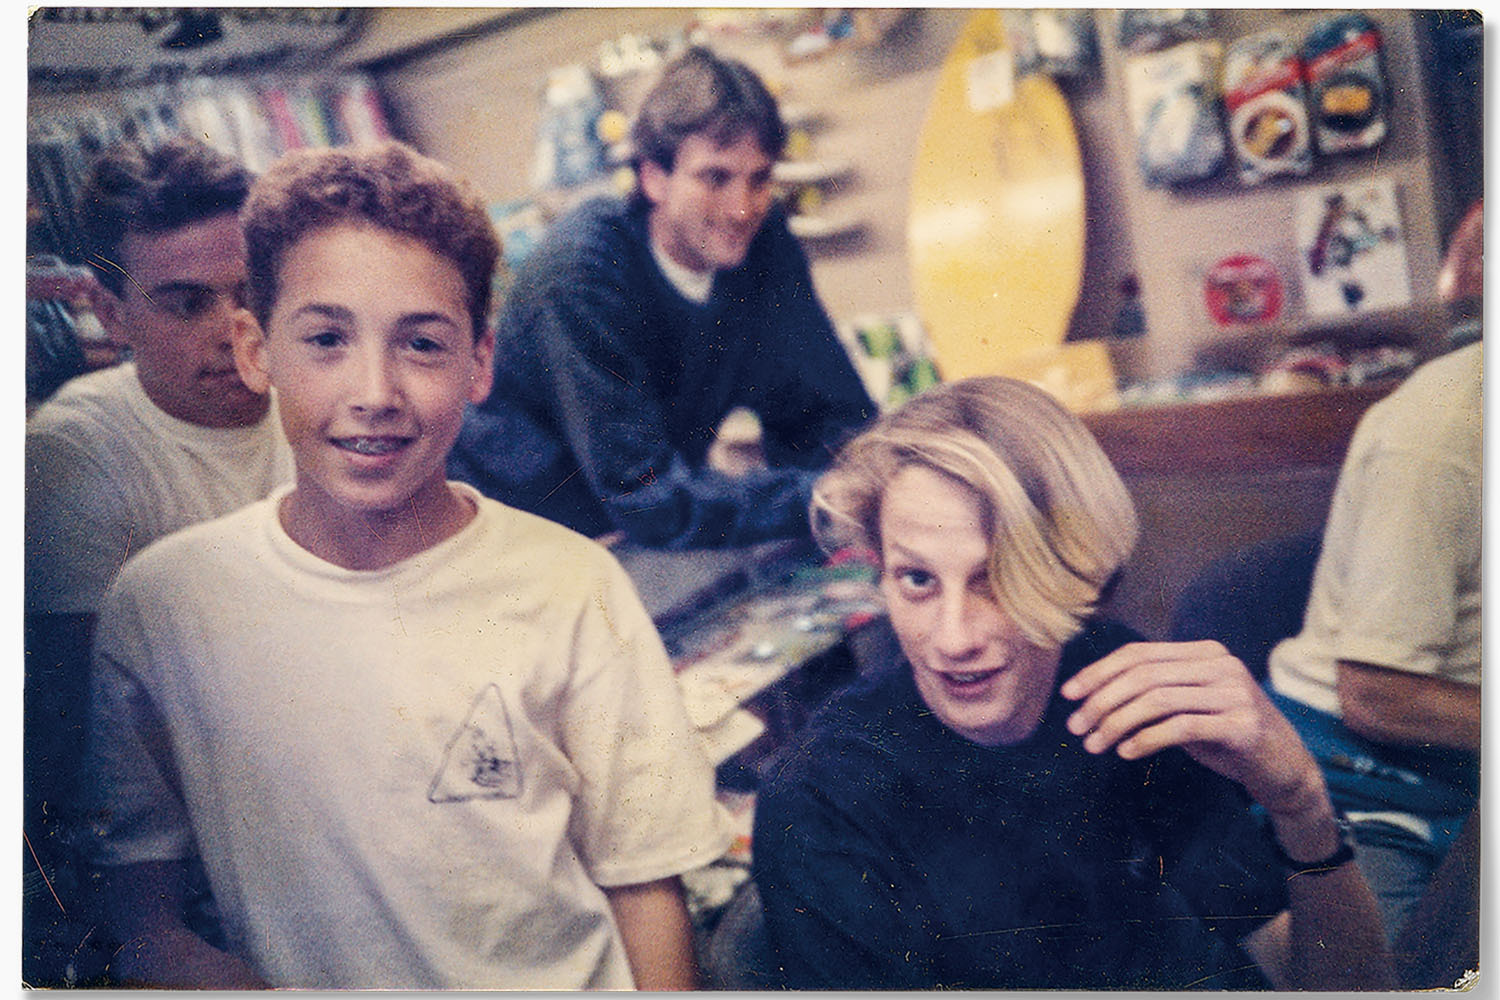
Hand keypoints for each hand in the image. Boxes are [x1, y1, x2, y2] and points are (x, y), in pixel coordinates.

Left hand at [1059, 641, 1323, 820]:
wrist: (1285, 769)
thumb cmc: (1227, 736)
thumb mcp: (1188, 706)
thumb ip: (1154, 692)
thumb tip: (1092, 695)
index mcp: (1204, 652)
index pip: (1138, 654)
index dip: (1099, 672)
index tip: (1069, 694)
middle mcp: (1221, 665)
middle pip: (1143, 675)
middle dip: (1101, 700)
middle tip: (1076, 727)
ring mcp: (1235, 693)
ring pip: (1157, 700)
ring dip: (1116, 723)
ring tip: (1094, 745)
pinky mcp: (1243, 725)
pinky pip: (1180, 727)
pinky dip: (1145, 739)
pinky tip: (1126, 752)